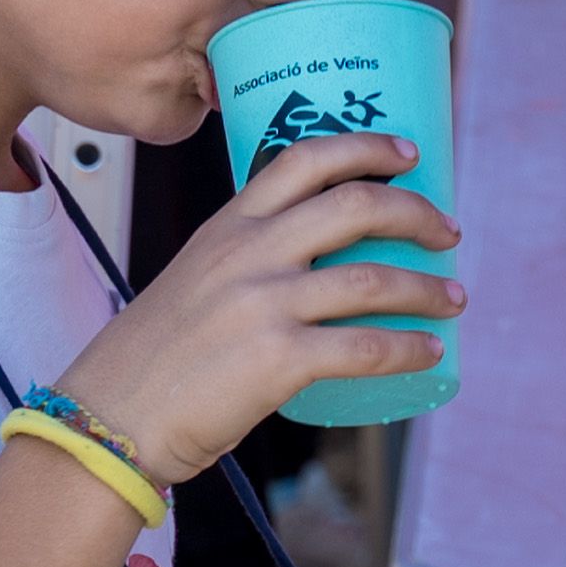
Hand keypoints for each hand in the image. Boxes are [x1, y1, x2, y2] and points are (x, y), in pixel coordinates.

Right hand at [53, 130, 457, 480]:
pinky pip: (365, 347)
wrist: (111, 419)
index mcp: (228, 228)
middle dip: (415, 212)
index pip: (303, 159)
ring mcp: (264, 304)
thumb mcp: (193, 280)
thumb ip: (244, 263)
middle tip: (447, 231)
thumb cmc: (154, 358)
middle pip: (355, 205)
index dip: (365, 147)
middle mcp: (249, 253)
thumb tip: (311, 268)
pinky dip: (409, 348)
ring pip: (372, 278)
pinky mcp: (278, 359)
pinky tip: (431, 352)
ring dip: (427, 287)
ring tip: (454, 298)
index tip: (408, 152)